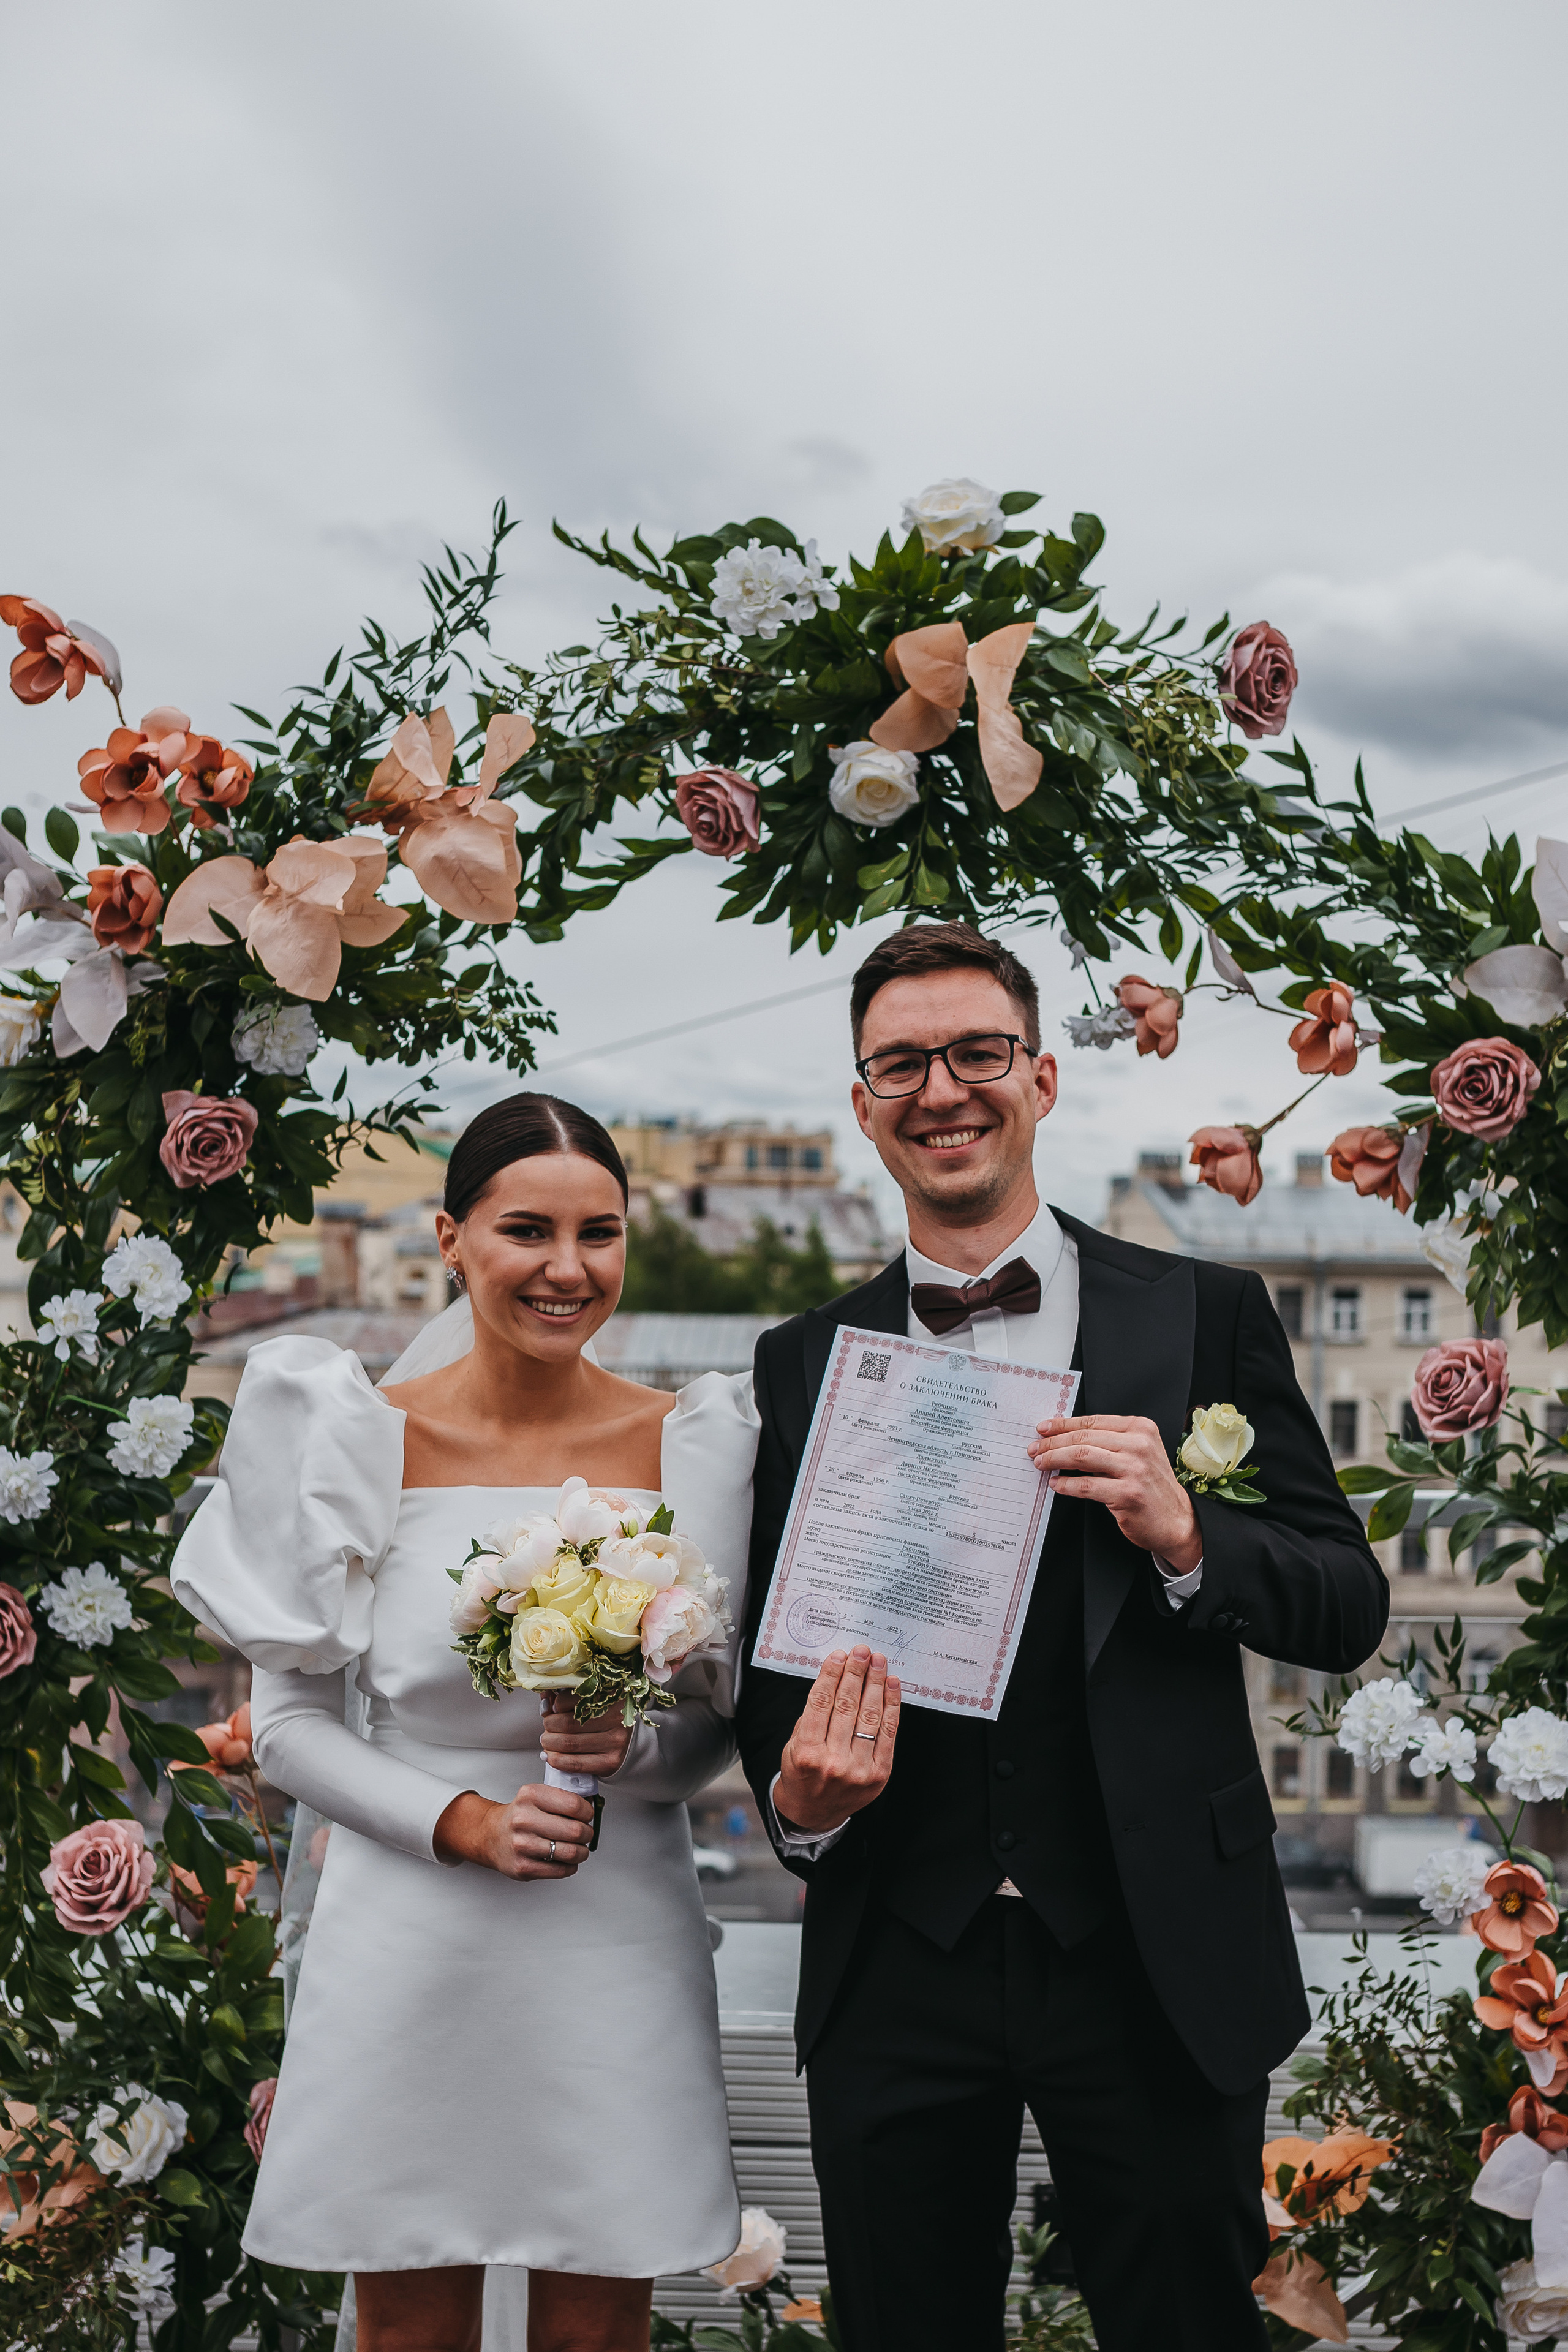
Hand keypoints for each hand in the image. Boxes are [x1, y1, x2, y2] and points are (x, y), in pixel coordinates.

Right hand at [433, 1781, 593, 1877]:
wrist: (492, 1836)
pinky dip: (571, 1866)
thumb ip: (562, 1798)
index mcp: (530, 1795)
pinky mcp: (523, 1867)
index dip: (588, 1812)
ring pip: (571, 1852)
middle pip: (575, 1830)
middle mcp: (524, 1819)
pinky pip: (560, 1870)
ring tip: (580, 1849)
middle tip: (586, 1833)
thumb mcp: (536, 1796)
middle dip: (588, 1833)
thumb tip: (594, 1806)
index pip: (574, 1804)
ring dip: (582, 1852)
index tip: (588, 1815)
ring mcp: (522, 1845)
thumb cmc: (521, 1815)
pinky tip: (567, 1860)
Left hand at [539, 1690, 633, 1778]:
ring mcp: (615, 1742)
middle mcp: (615, 1718)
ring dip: (549, 1743)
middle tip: (547, 1726)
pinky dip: (557, 1760)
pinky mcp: (610, 1762)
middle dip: (549, 1726)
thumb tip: (545, 1702)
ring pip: (569, 1743)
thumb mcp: (589, 1702)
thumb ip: (566, 1698)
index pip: (572, 1699)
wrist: (627, 1741)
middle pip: (568, 1723)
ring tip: (547, 1741)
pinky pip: (575, 1763)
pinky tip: (550, 1756)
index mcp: (610, 1696)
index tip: (552, 1708)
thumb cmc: (604, 1718)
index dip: (555, 1705)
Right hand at [774, 1646, 900, 1836]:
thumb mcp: (794, 1745)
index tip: (839, 1656)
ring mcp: (859, 1769)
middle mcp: (833, 1762)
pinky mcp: (879, 1774)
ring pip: (869, 1716)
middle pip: (847, 1706)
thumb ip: (813, 1715)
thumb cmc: (802, 1773)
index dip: (831, 1675)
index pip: (821, 1704)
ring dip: (875, 1684)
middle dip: (856, 1674)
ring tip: (878, 1662)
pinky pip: (888, 1733)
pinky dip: (891, 1706)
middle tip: (862, 1652)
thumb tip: (835, 1677)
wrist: (813, 1812)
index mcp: (807, 1753)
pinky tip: (891, 1686)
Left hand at [1028, 1412, 1201, 1571]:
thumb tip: (1064, 1436)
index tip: (1043, 1429)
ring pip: (1082, 1457)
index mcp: (1141, 1428)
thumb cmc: (1151, 1486)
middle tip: (1035, 1449)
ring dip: (1055, 1460)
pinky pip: (1087, 1486)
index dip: (1063, 1424)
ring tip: (1041, 1464)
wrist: (1177, 1520)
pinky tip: (1056, 1485)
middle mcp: (1139, 1445)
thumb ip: (1109, 1441)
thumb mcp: (1138, 1453)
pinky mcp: (1128, 1494)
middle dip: (1053, 1443)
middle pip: (1084, 1438)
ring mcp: (1135, 1469)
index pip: (1092, 1421)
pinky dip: (1067, 1485)